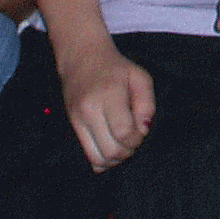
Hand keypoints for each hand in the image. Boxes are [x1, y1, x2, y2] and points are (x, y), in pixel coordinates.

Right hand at [56, 39, 155, 170]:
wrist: (81, 58)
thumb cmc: (115, 68)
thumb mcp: (140, 77)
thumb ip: (147, 104)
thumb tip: (143, 130)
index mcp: (109, 94)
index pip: (123, 132)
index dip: (136, 139)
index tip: (140, 130)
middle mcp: (89, 110)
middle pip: (111, 150)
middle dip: (128, 151)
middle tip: (133, 138)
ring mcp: (77, 120)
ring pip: (97, 159)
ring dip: (115, 159)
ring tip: (123, 144)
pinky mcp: (72, 127)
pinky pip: (87, 157)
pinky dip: (102, 160)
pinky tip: (110, 147)